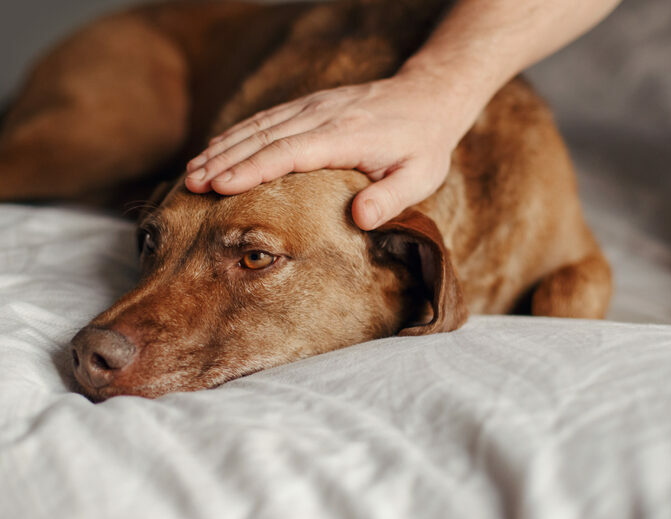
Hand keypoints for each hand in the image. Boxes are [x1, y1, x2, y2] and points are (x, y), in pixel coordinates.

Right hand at [185, 73, 469, 229]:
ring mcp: (314, 106)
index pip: (289, 152)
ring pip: (259, 125)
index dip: (252, 169)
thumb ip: (391, 198)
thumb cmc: (424, 145)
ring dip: (224, 147)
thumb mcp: (420, 177)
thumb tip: (360, 219)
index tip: (220, 186)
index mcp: (346, 136)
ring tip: (193, 172)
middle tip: (192, 185)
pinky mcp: (311, 105)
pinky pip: (268, 118)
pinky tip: (217, 148)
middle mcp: (322, 116)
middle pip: (264, 137)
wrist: (428, 97)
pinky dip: (239, 133)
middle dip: (224, 160)